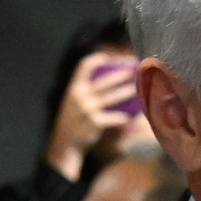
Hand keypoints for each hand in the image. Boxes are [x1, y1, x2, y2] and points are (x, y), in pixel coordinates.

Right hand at [43, 54, 139, 178]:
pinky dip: (122, 118)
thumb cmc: (72, 121)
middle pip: (104, 80)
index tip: (108, 57)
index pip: (83, 66)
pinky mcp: (95, 122)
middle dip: (120, 74)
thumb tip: (107, 81)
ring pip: (112, 97)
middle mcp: (80, 96)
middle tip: (132, 71)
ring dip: (125, 92)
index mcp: (74, 88)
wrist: (65, 143)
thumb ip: (84, 91)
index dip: (96, 59)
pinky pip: (113, 117)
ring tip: (134, 90)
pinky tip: (128, 118)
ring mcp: (87, 109)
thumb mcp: (72, 102)